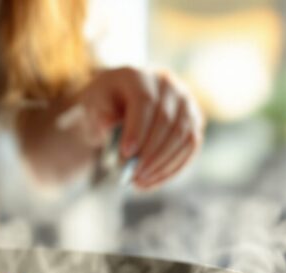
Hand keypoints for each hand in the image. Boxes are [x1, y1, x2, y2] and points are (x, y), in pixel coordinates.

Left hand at [75, 67, 204, 188]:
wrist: (121, 102)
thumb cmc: (104, 105)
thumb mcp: (91, 105)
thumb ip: (96, 113)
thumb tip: (105, 124)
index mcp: (138, 76)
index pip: (144, 101)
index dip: (137, 129)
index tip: (126, 154)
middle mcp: (167, 84)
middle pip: (167, 120)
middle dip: (150, 153)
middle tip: (133, 175)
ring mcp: (185, 102)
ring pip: (183, 136)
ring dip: (162, 164)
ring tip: (140, 182)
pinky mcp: (194, 121)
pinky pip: (190, 147)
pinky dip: (172, 168)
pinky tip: (152, 182)